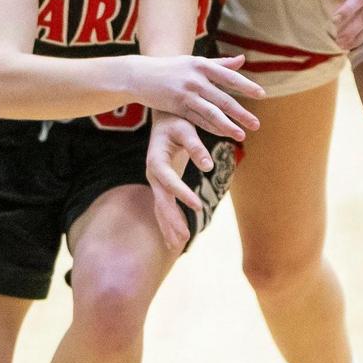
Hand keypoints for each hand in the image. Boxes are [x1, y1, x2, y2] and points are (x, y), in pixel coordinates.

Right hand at [130, 53, 263, 143]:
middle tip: (257, 124)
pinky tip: (222, 135)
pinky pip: (197, 119)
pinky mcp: (176, 106)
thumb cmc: (172, 68)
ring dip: (228, 125)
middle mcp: (196, 79)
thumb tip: (242, 60)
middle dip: (241, 113)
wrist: (140, 74)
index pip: (229, 77)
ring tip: (242, 135)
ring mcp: (186, 93)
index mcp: (202, 65)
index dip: (246, 86)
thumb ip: (219, 64)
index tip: (262, 95)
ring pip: (211, 112)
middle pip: (223, 98)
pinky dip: (211, 128)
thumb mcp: (194, 62)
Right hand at [145, 112, 198, 250]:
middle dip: (172, 220)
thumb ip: (196, 146)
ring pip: (161, 208)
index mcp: (156, 160)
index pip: (169, 181)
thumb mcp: (186, 129)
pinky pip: (163, 207)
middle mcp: (152, 173)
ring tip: (178, 245)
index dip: (182, 194)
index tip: (198, 207)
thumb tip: (209, 165)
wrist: (164, 118)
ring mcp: (155, 181)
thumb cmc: (176, 121)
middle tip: (184, 239)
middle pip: (161, 201)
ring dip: (169, 226)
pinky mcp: (161, 185)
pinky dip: (168, 222)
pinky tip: (174, 240)